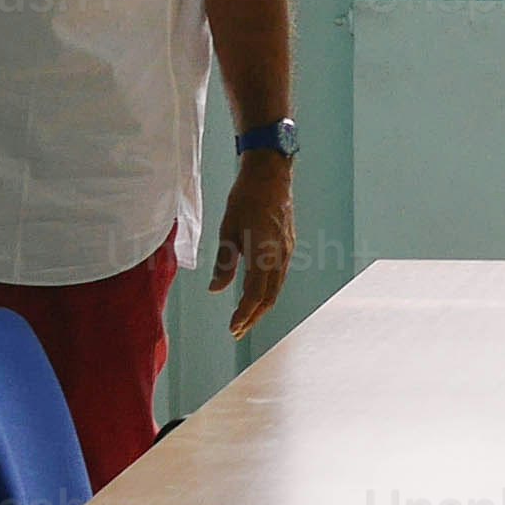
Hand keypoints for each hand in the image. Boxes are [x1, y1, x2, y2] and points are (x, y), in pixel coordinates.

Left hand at [211, 150, 294, 333]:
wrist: (270, 174)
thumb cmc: (246, 197)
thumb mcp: (228, 230)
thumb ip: (224, 263)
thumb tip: (216, 289)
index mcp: (263, 252)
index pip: (255, 293)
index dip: (244, 314)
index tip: (233, 328)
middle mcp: (280, 255)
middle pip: (269, 297)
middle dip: (253, 316)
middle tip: (237, 330)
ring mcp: (287, 250)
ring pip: (277, 288)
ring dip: (261, 306)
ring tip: (245, 317)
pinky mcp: (288, 245)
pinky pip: (280, 275)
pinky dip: (268, 290)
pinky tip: (257, 293)